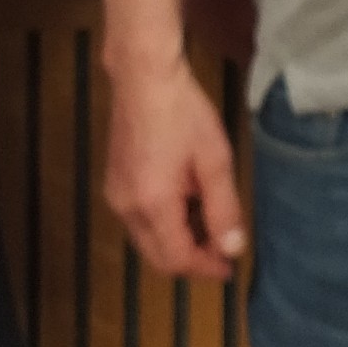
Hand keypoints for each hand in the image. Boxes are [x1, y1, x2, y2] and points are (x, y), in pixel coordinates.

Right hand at [103, 58, 247, 281]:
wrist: (145, 78)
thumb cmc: (183, 112)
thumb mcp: (215, 161)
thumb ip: (224, 209)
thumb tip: (232, 248)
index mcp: (152, 204)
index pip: (177, 259)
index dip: (205, 268)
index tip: (229, 268)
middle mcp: (126, 207)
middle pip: (157, 256)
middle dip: (192, 260)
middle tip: (223, 253)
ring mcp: (115, 195)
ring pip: (147, 240)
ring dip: (178, 242)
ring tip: (211, 223)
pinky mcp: (114, 183)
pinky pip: (139, 220)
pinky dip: (164, 224)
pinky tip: (187, 204)